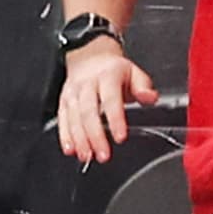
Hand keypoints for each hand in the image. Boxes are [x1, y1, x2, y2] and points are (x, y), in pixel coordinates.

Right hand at [55, 37, 158, 165]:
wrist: (90, 57)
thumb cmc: (115, 71)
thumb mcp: (134, 73)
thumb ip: (143, 87)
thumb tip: (150, 97)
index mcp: (107, 76)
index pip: (111, 100)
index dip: (115, 120)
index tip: (120, 137)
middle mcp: (87, 84)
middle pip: (89, 112)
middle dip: (95, 135)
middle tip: (103, 154)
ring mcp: (73, 93)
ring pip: (74, 117)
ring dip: (80, 139)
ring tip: (87, 156)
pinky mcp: (64, 100)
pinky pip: (63, 119)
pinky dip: (65, 135)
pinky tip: (71, 149)